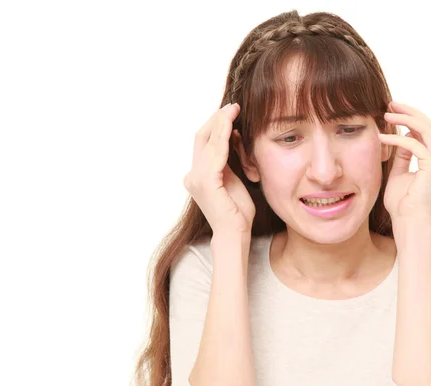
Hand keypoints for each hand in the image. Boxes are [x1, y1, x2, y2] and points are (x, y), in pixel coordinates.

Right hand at [183, 103, 255, 233]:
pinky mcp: (206, 181)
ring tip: (234, 110)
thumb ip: (229, 161)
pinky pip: (216, 152)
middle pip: (201, 137)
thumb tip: (233, 137)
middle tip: (233, 106)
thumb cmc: (238, 211)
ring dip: (222, 123)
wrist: (235, 233)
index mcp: (198, 175)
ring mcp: (197, 178)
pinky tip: (232, 125)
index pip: (203, 142)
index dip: (215, 125)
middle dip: (217, 119)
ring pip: (208, 141)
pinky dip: (224, 136)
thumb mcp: (234, 179)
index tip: (230, 112)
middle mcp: (193, 175)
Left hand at [378, 101, 430, 220]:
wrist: (408, 222)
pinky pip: (414, 145)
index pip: (428, 131)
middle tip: (390, 104)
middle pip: (429, 125)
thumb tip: (401, 137)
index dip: (412, 117)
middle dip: (409, 112)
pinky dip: (396, 138)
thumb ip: (402, 156)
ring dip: (405, 119)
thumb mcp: (399, 174)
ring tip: (386, 114)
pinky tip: (381, 137)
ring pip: (426, 130)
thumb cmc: (402, 204)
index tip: (393, 110)